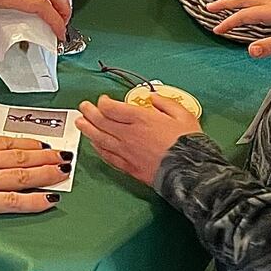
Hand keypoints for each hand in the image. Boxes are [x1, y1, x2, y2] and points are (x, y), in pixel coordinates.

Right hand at [0, 115, 71, 222]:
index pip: (3, 141)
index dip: (27, 142)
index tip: (43, 143)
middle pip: (18, 155)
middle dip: (45, 156)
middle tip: (64, 157)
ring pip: (20, 174)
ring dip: (46, 173)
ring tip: (64, 173)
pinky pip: (10, 200)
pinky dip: (32, 200)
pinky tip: (47, 200)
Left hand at [77, 94, 200, 186]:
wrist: (190, 172)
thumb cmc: (189, 144)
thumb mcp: (183, 114)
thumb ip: (165, 103)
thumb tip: (154, 98)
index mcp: (141, 119)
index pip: (112, 108)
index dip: (104, 102)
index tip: (103, 100)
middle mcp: (129, 134)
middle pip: (101, 121)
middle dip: (90, 112)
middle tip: (83, 107)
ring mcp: (127, 152)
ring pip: (100, 138)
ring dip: (88, 130)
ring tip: (80, 123)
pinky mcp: (129, 167)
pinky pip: (107, 156)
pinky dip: (98, 149)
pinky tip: (94, 145)